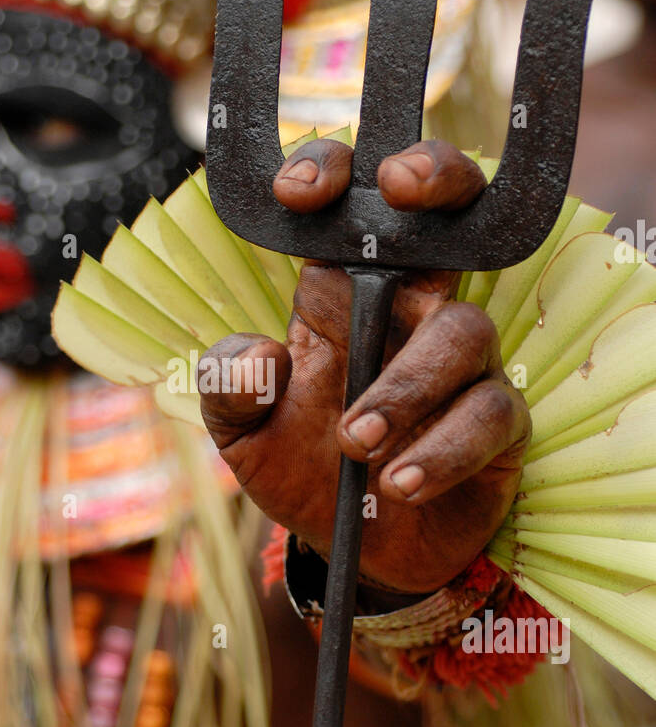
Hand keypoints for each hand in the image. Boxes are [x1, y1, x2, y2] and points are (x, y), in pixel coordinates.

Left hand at [198, 138, 530, 595]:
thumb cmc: (301, 470)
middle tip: (400, 186)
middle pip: (446, 217)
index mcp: (342, 297)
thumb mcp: (241, 434)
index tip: (299, 190)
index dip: (332, 173)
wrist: (354, 552)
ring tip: (355, 443)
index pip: (349, 211)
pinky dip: (443, 449)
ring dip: (405, 387)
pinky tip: (400, 483)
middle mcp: (409, 313)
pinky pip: (490, 413)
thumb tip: (257, 356)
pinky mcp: (498, 423)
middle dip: (436, 178)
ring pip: (461, 331)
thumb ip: (228, 388)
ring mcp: (461, 365)